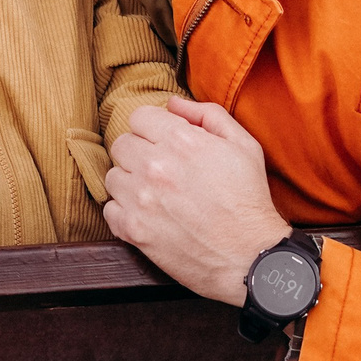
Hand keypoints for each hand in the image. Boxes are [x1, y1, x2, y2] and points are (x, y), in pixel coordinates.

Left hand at [102, 99, 289, 305]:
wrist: (250, 257)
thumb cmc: (249, 201)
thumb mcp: (244, 146)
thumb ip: (208, 115)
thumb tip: (172, 103)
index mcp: (181, 141)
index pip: (139, 117)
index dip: (153, 128)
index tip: (163, 143)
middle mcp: (155, 166)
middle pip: (122, 144)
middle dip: (139, 152)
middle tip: (160, 169)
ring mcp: (141, 199)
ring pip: (113, 176)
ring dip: (130, 182)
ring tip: (154, 194)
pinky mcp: (134, 230)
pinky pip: (109, 210)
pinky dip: (123, 212)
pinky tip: (146, 215)